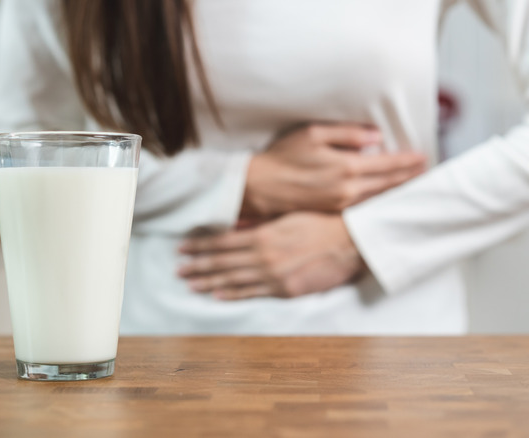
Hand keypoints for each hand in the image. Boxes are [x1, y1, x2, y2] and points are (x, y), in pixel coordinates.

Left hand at [178, 212, 363, 299]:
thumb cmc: (321, 223)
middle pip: (222, 262)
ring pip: (233, 280)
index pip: (222, 241)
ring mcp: (273, 275)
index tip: (182, 247)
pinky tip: (217, 296)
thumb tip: (234, 220)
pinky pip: (253, 293)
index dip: (200, 245)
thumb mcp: (287, 215)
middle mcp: (263, 255)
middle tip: (177, 270)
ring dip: (208, 282)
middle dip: (197, 265)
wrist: (350, 242)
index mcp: (262, 234)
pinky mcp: (285, 290)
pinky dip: (233, 295)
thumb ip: (258, 220)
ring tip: (190, 284)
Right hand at [241, 123, 424, 218]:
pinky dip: (378, 201)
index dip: (408, 161)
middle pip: (388, 184)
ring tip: (411, 186)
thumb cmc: (283, 156)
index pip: (387, 164)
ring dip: (396, 191)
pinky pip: (363, 207)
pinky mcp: (332, 212)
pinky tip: (384, 198)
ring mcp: (340, 204)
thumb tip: (375, 138)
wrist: (259, 187)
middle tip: (426, 174)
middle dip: (409, 178)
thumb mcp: (313, 134)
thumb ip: (347, 134)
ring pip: (377, 198)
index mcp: (346, 167)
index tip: (424, 157)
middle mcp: (348, 189)